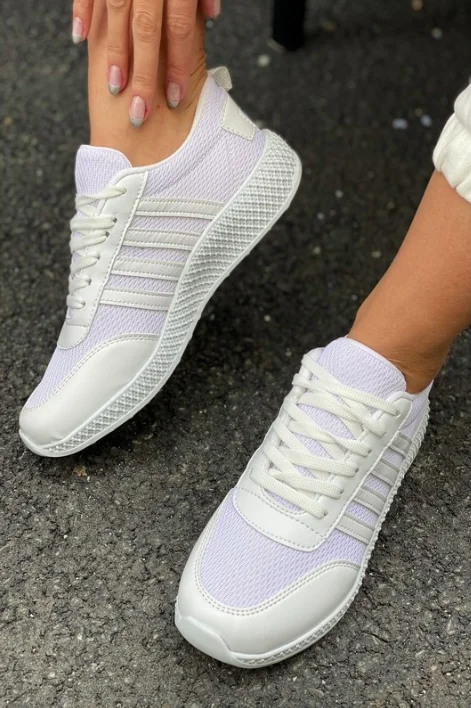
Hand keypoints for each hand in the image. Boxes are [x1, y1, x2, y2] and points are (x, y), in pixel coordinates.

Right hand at [72, 0, 219, 124]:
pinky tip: (80, 37)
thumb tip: (212, 16)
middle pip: (147, 31)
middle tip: (141, 113)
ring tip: (115, 86)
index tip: (175, 98)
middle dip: (144, 74)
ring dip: (115, 53)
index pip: (180, 29)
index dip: (179, 66)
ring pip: (117, 14)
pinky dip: (82, 13)